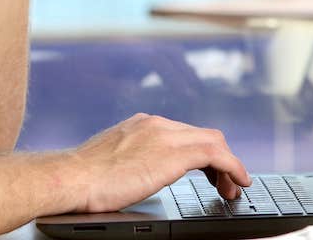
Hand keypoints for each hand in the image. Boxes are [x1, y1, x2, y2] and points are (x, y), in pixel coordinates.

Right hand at [67, 113, 250, 212]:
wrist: (73, 177)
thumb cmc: (84, 178)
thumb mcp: (111, 160)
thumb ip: (130, 158)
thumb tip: (134, 174)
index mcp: (142, 125)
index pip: (183, 133)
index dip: (201, 154)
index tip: (207, 173)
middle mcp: (156, 124)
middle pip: (202, 134)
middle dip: (219, 160)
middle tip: (224, 185)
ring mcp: (164, 135)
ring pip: (212, 141)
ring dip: (228, 166)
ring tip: (231, 189)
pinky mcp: (172, 153)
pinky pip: (215, 154)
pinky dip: (233, 166)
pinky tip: (239, 182)